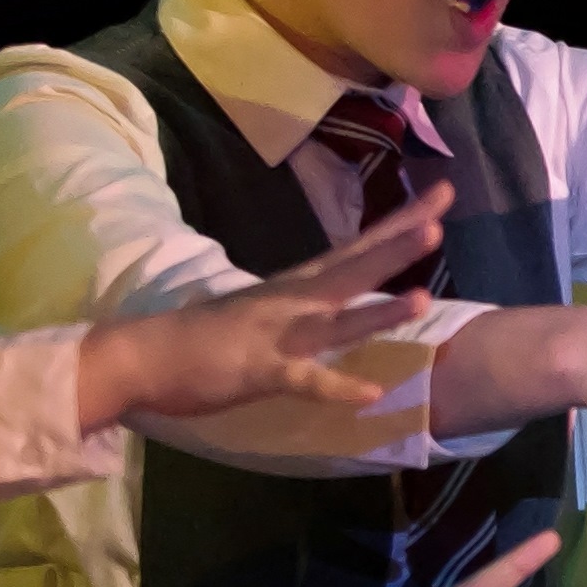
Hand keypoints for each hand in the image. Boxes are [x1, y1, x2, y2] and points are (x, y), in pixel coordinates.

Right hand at [76, 195, 449, 429]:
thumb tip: (339, 294)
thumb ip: (305, 302)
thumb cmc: (205, 337)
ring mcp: (276, 334)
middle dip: (398, 245)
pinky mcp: (257, 370)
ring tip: (425, 298)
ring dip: (380, 313)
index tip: (445, 193)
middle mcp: (292, 300)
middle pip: (354, 269)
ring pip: (337, 322)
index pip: (358, 248)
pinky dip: (334, 386)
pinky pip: (302, 379)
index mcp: (297, 285)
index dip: (401, 223)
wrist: (141, 357)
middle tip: (442, 217)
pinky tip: (368, 393)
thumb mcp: (265, 310)